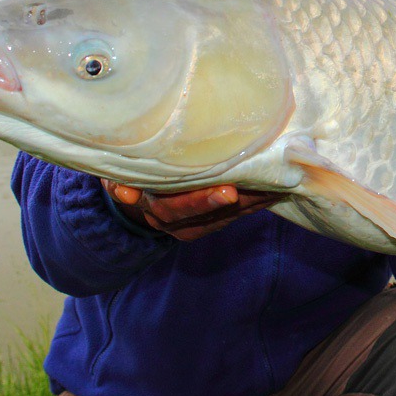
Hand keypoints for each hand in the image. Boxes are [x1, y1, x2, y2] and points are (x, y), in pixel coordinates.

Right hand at [103, 181, 285, 241]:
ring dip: (253, 202)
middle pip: (207, 215)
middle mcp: (174, 221)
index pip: (175, 208)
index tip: (229, 191)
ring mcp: (193, 224)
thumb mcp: (117, 175)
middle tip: (263, 188)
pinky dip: (255, 203)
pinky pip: (234, 215)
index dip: (202, 201)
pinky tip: (275, 190)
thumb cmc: (128, 171)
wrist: (132, 192)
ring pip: (226, 216)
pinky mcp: (209, 222)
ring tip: (278, 185)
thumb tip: (125, 193)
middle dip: (239, 202)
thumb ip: (119, 184)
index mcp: (150, 207)